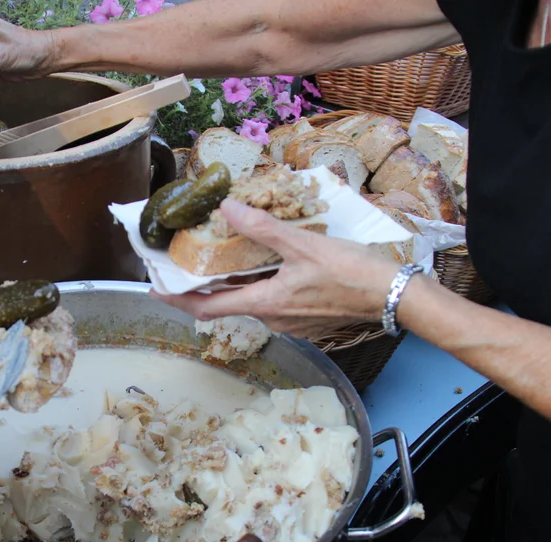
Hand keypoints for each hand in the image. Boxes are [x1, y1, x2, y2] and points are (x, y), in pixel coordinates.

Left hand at [155, 199, 400, 337]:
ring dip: (235, 284)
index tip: (155, 289)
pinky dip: (260, 285)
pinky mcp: (307, 319)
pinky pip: (273, 302)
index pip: (207, 308)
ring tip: (223, 258)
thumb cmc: (351, 273)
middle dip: (203, 287)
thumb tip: (226, 208)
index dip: (178, 299)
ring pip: (252, 302)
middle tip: (186, 265)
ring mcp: (290, 322)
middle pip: (226, 305)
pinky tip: (266, 265)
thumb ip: (262, 228)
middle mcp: (272, 319)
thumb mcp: (303, 245)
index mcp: (265, 304)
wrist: (394, 297)